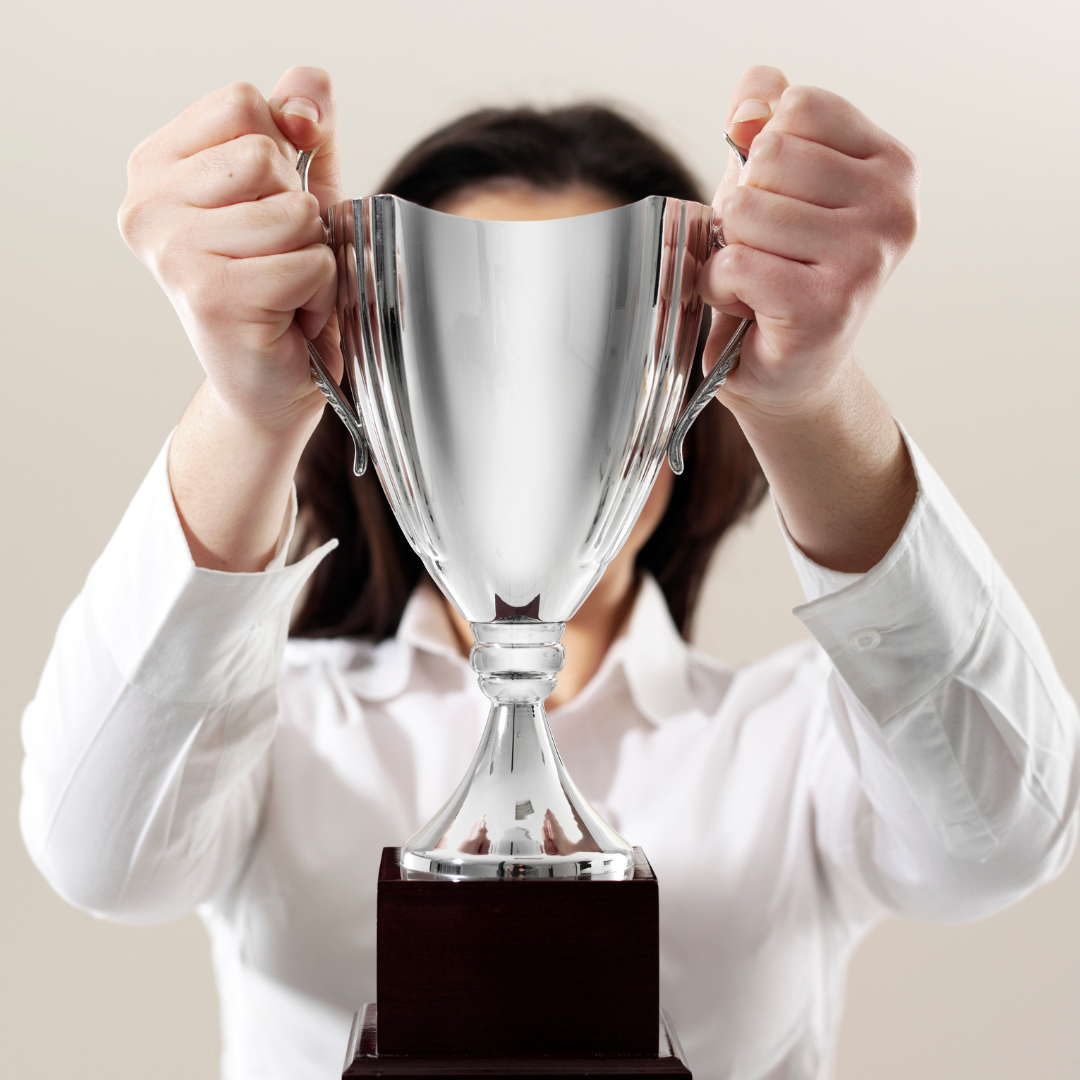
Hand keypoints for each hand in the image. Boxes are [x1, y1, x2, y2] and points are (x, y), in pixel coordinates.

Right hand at [118, 66, 342, 438]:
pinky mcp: (213, 297)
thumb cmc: (282, 286)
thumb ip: (301, 126)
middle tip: (280, 257)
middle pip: (267, 153)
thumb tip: (306, 95)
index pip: (243, 103)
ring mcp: (174, 253)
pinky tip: (292, 317)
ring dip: (313, 256)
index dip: (285, 150)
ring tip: (287, 289)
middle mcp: (147, 207)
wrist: (271, 384)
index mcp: (155, 168)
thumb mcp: (295, 189)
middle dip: (300, 209)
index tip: (272, 204)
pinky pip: (310, 263)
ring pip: (295, 212)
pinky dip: (321, 294)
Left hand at [700, 66, 918, 421]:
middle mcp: (893, 209)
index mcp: (891, 167)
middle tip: (766, 251)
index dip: (761, 154)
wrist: (789, 371)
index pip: (798, 107)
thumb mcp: (770, 184)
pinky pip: (734, 264)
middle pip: (768, 156)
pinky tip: (746, 306)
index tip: (780, 202)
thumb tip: (750, 102)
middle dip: (742, 206)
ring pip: (746, 210)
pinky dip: (718, 286)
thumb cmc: (779, 271)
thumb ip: (761, 124)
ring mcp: (864, 259)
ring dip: (729, 250)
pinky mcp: (825, 307)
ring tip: (758, 280)